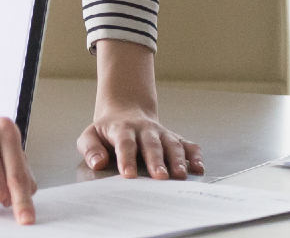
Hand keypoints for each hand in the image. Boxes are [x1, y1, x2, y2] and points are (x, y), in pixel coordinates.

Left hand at [79, 105, 202, 179]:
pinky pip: (187, 144)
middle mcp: (145, 130)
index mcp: (122, 129)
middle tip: (160, 177)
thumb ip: (90, 148)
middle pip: (152, 144)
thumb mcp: (90, 135)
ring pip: (172, 144)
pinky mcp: (173, 138)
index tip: (128, 175)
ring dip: (177, 159)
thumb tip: (98, 163)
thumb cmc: (107, 132)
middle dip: (156, 160)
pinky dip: (195, 155)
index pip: (125, 143)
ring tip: (180, 176)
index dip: (127, 158)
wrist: (125, 113)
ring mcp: (161, 133)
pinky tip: (198, 168)